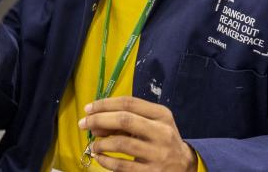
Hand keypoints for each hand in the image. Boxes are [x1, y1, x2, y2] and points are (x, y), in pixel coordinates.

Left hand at [78, 96, 196, 171]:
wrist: (185, 166)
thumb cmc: (162, 140)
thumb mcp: (152, 124)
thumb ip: (126, 120)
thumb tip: (94, 123)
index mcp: (162, 115)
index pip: (129, 103)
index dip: (105, 104)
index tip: (88, 108)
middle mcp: (162, 132)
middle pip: (124, 120)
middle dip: (99, 120)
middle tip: (83, 124)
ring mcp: (158, 154)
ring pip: (121, 144)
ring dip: (101, 143)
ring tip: (94, 145)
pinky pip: (122, 166)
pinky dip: (106, 161)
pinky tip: (101, 158)